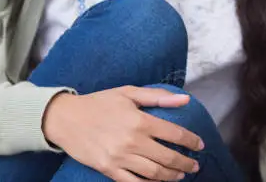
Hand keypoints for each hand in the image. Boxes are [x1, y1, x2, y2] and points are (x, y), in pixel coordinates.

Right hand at [42, 86, 203, 181]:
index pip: (175, 134)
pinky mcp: (108, 169)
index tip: (200, 145)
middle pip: (167, 157)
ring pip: (153, 173)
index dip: (191, 141)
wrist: (65, 118)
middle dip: (185, 164)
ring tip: (180, 176)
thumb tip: (185, 100)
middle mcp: (133, 141)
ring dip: (171, 176)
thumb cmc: (99, 103)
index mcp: (140, 121)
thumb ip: (158, 97)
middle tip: (195, 166)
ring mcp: (120, 158)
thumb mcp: (129, 93)